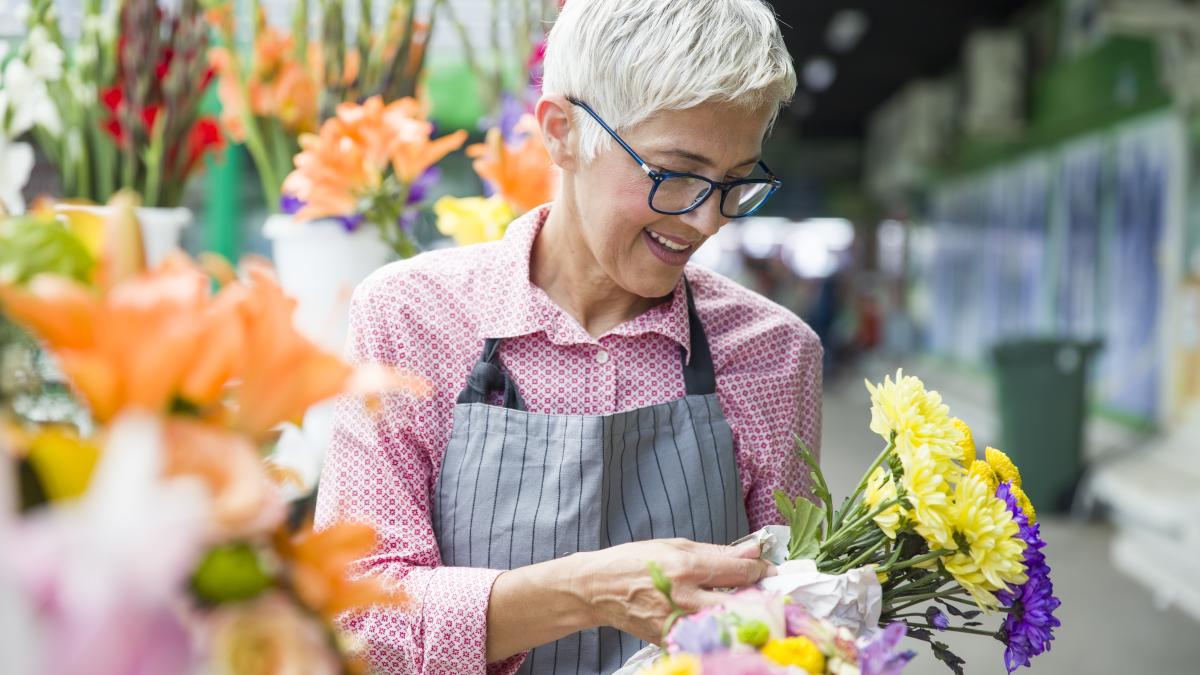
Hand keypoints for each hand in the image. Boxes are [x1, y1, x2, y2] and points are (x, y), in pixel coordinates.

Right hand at [571, 538, 771, 643]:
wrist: (598, 590)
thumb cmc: (634, 562)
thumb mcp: (675, 546)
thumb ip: (717, 552)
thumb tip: (752, 551)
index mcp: (686, 568)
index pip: (739, 572)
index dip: (761, 571)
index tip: (767, 571)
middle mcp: (685, 598)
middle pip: (741, 603)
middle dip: (760, 597)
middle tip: (765, 593)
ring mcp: (678, 624)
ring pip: (727, 624)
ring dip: (742, 615)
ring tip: (745, 605)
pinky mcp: (672, 641)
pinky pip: (706, 635)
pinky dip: (718, 627)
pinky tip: (718, 617)